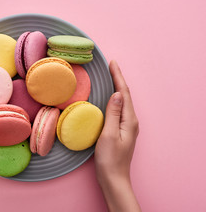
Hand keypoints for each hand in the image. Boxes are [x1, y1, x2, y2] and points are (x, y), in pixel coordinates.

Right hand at [94, 61, 140, 211]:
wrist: (113, 178)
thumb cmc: (109, 158)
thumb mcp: (109, 134)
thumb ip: (113, 113)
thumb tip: (116, 94)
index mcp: (129, 120)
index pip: (124, 93)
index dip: (118, 77)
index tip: (112, 63)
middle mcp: (131, 121)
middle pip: (125, 95)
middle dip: (118, 79)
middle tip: (111, 66)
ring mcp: (127, 126)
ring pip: (122, 101)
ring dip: (117, 87)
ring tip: (110, 76)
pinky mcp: (122, 130)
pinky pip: (119, 109)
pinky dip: (114, 98)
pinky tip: (109, 97)